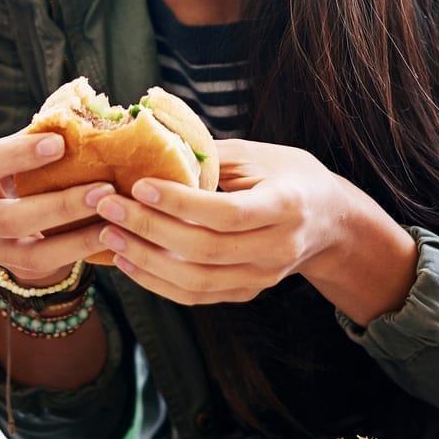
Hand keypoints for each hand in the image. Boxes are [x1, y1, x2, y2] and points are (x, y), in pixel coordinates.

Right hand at [0, 131, 112, 287]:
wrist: (17, 215)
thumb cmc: (25, 168)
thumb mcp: (26, 150)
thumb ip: (45, 135)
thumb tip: (83, 116)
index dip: (17, 155)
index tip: (59, 143)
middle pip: (9, 218)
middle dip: (60, 205)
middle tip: (103, 189)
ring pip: (33, 250)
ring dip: (78, 234)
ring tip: (113, 215)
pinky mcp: (16, 268)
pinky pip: (50, 263)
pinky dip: (81, 249)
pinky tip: (109, 234)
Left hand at [88, 138, 364, 307]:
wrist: (330, 221)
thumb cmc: (289, 176)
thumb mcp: (259, 155)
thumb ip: (211, 155)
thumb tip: (152, 142)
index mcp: (286, 206)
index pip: (227, 213)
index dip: (181, 203)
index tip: (139, 185)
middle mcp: (277, 249)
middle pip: (206, 250)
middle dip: (150, 230)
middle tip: (108, 208)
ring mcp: (263, 278)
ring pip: (197, 282)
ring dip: (147, 261)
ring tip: (109, 237)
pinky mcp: (247, 293)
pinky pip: (197, 296)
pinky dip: (158, 283)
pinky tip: (128, 262)